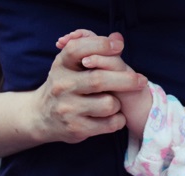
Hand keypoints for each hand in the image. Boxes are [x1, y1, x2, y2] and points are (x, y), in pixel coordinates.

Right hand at [27, 29, 147, 143]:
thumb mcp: (72, 65)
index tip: (119, 47)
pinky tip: (113, 117)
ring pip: (108, 104)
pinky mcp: (77, 129)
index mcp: (62, 65)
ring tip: (114, 103)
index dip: (101, 45)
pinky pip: (110, 123)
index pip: (79, 49)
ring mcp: (68, 108)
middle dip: (126, 80)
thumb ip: (94, 51)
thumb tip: (118, 38)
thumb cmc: (67, 85)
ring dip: (118, 104)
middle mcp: (62, 85)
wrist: (42, 117)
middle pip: (99, 79)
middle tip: (142, 81)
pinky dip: (118, 120)